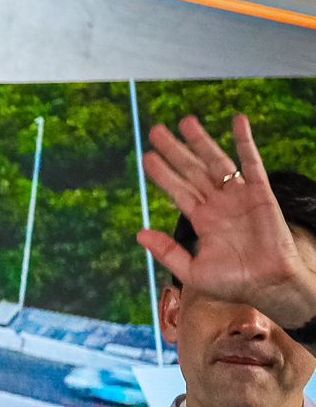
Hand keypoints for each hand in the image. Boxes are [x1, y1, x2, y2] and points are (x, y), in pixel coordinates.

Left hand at [141, 114, 315, 329]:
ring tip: (185, 121)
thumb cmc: (234, 283)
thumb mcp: (192, 271)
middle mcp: (219, 204)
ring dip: (201, 141)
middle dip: (175, 151)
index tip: (146, 157)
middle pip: (192, 170)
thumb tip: (139, 233)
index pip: (178, 190)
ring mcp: (239, 196)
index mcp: (203, 220)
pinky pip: (252, 162)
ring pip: (216, 162)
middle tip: (156, 131)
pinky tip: (238, 120)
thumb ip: (167, 250)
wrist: (268, 286)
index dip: (163, 173)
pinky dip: (245, 141)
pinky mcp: (261, 192)